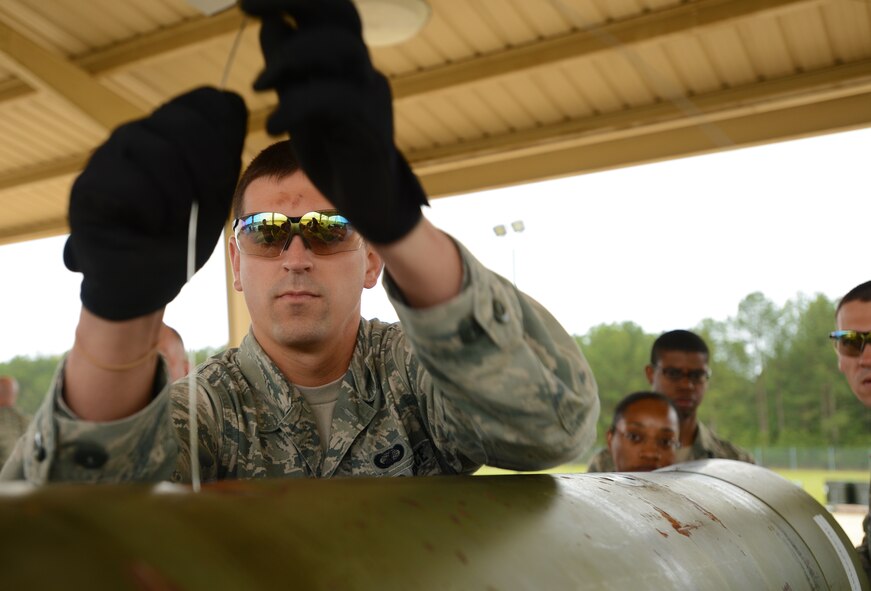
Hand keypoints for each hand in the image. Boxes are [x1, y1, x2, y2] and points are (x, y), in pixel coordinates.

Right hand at [64, 87, 247, 320]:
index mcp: (172, 134)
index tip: (230, 172)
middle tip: (203, 208)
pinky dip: (154, 212)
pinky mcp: (89, 185)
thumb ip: (222, 154)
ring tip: (174, 223)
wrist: (146, 284)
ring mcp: (109, 155)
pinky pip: (134, 184)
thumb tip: (233, 101)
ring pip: (161, 153)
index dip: (227, 134)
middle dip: (209, 171)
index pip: (206, 103)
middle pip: (188, 124)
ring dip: (180, 198)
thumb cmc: (182, 239)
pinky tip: (150, 228)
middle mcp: (139, 135)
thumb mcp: (214, 193)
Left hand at [241, 0, 427, 243]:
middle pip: (342, 14)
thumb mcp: (299, 106)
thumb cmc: (333, 156)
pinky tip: (272, 126)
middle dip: (291, 0)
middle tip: (243, 8)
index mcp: (347, 65)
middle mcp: (364, 73)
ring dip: (290, 57)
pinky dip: (296, 106)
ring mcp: (372, 98)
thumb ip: (286, 69)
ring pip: (341, 48)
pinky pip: (336, 99)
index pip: (329, 11)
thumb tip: (272, 22)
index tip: (243, 3)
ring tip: (258, 87)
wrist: (366, 207)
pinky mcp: (372, 129)